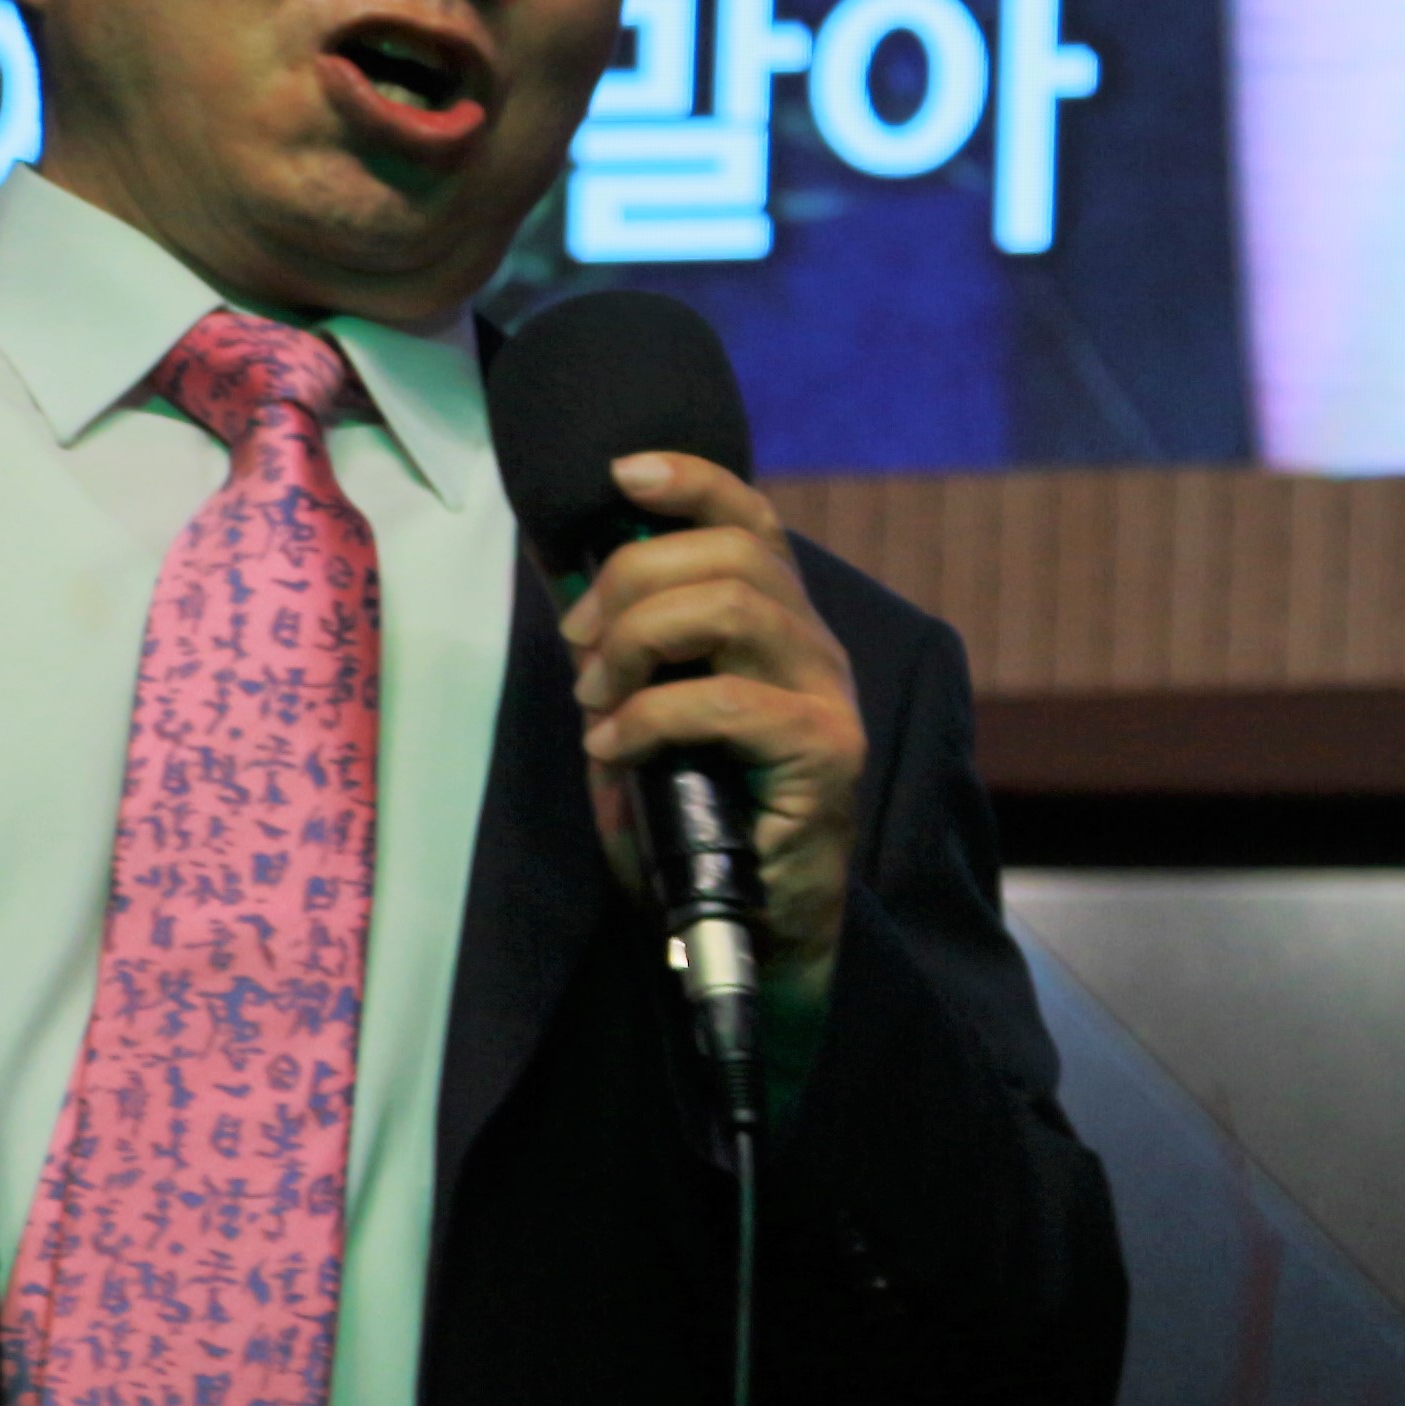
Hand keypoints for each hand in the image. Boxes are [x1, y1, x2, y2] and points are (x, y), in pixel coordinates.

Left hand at [563, 453, 865, 1004]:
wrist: (756, 932)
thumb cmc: (697, 827)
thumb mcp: (654, 726)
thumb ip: (634, 666)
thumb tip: (578, 607)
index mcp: (778, 626)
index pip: (752, 520)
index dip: (691, 479)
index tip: (621, 473)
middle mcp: (813, 646)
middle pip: (728, 552)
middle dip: (629, 581)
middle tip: (578, 649)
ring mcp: (826, 695)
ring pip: (730, 605)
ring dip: (636, 642)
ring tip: (597, 700)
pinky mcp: (824, 751)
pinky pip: (724, 701)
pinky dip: (649, 716)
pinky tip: (616, 748)